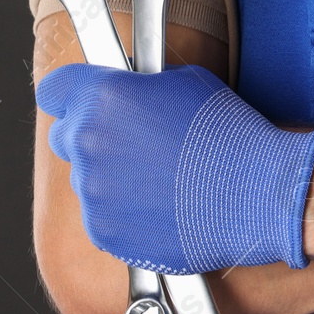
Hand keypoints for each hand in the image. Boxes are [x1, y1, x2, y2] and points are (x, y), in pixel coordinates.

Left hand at [35, 64, 313, 273]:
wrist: (257, 194)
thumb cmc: (230, 135)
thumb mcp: (187, 82)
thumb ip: (140, 87)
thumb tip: (129, 92)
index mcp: (103, 98)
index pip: (55, 89)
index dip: (71, 94)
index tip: (82, 101)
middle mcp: (88, 143)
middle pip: (65, 136)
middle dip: (93, 136)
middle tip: (133, 142)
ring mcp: (93, 192)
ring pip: (86, 179)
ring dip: (112, 177)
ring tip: (161, 179)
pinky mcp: (104, 231)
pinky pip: (102, 216)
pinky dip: (124, 213)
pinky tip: (162, 205)